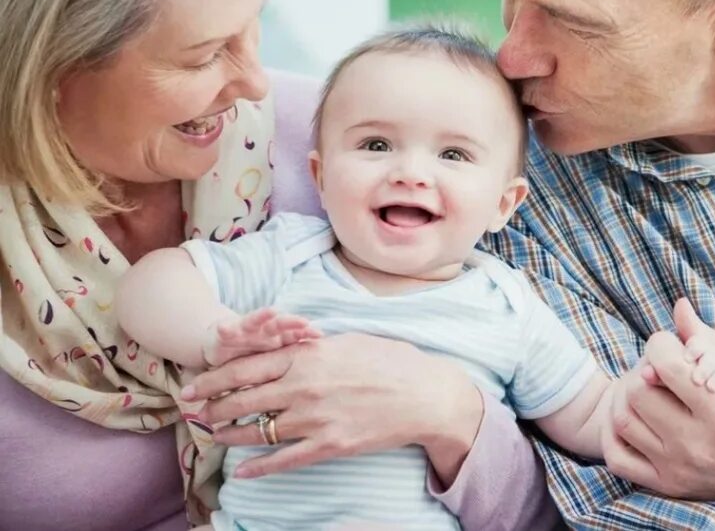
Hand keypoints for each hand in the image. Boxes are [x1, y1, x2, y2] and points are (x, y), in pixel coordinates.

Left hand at [180, 332, 483, 483]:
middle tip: (191, 413)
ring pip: (259, 431)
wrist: (424, 395)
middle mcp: (304, 387)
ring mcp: (315, 419)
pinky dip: (259, 468)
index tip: (195, 386)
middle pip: (244, 399)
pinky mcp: (329, 445)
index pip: (247, 367)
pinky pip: (284, 460)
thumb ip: (312, 346)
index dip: (215, 378)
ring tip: (214, 437)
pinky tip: (241, 471)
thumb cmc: (391, 362)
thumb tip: (289, 346)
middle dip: (212, 407)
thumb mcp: (348, 342)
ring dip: (231, 435)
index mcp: (308, 357)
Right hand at [202, 307, 321, 366]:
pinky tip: (224, 328)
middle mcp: (264, 332)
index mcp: (279, 340)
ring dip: (262, 317)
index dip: (307, 334)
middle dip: (291, 323)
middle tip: (303, 322)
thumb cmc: (256, 360)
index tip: (319, 334)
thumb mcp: (276, 368)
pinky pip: (226, 330)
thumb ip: (293, 373)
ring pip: (256, 322)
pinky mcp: (225, 332)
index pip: (296, 335)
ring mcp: (245, 330)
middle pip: (280, 326)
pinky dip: (226, 329)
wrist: (225, 344)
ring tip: (271, 313)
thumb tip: (321, 388)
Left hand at [604, 299, 714, 517]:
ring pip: (622, 421)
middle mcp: (697, 445)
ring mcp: (680, 470)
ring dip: (630, 396)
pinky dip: (614, 434)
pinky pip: (617, 459)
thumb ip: (713, 338)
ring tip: (652, 389)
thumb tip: (678, 308)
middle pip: (637, 390)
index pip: (662, 363)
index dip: (663, 343)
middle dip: (645, 367)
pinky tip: (636, 416)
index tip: (676, 346)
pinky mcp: (670, 487)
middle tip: (664, 367)